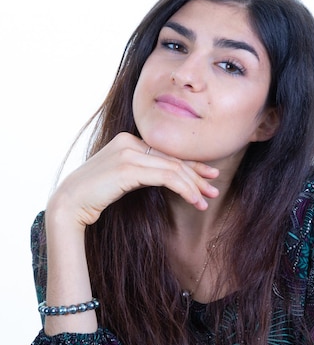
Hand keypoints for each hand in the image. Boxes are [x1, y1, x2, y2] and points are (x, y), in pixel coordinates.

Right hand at [49, 132, 219, 228]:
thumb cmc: (94, 196)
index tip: (208, 176)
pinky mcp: (128, 167)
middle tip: (214, 189)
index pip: (166, 153)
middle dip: (197, 175)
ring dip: (194, 185)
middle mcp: (129, 141)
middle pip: (172, 158)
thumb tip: (168, 178)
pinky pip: (166, 176)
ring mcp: (128, 152)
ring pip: (173, 167)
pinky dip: (184, 189)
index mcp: (127, 140)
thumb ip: (142, 172)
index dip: (190, 165)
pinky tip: (193, 200)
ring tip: (206, 200)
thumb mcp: (122, 179)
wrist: (69, 204)